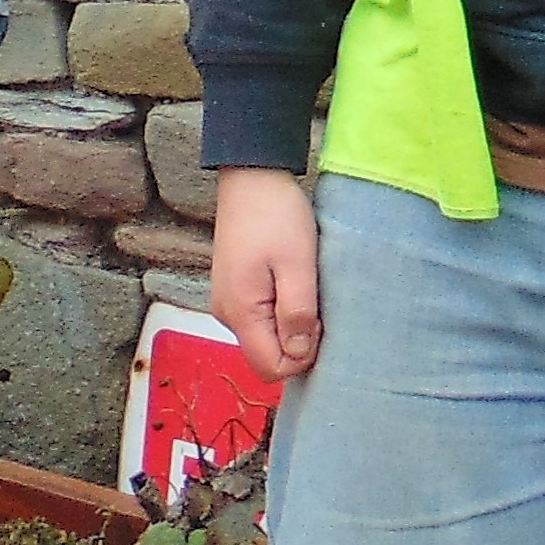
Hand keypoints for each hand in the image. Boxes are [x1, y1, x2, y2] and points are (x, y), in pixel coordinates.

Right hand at [208, 167, 321, 382]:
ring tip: (306, 289)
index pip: (271, 369)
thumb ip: (297, 314)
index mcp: (240, 312)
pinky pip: (260, 319)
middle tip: (316, 303)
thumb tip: (300, 355)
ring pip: (265, 338)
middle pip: (267, 357)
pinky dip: (281, 311)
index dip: (302, 357)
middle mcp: (227, 314)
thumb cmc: (277, 216)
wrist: (251, 175)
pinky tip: (293, 283)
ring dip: (290, 325)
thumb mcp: (297, 264)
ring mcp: (228, 302)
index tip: (318, 320)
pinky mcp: (235, 289)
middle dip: (297, 343)